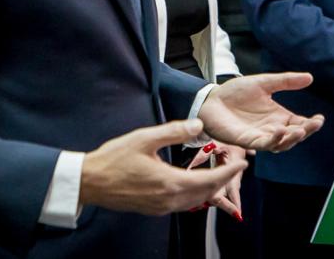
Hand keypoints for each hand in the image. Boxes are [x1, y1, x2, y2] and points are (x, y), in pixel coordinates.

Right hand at [79, 119, 246, 215]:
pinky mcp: (153, 209)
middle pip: (206, 193)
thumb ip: (174, 131)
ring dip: (210, 189)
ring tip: (219, 175)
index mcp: (170, 182)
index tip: (242, 163)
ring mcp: (160, 207)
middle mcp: (168, 199)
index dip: (228, 171)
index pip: (210, 179)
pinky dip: (195, 195)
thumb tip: (198, 124)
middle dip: (224, 180)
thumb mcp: (145, 138)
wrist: (90, 182)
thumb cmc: (114, 159)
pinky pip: (182, 205)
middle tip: (235, 166)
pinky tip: (194, 185)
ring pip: (195, 201)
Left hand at [198, 73, 324, 151]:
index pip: (299, 123)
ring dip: (291, 138)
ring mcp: (260, 136)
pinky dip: (272, 139)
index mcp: (278, 116)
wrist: (212, 98)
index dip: (311, 124)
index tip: (320, 118)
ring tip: (300, 130)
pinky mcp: (246, 141)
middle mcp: (272, 129)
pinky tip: (279, 130)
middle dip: (306, 132)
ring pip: (281, 144)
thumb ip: (286, 81)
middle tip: (314, 124)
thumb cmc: (236, 92)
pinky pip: (262, 144)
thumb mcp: (264, 82)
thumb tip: (310, 77)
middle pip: (293, 136)